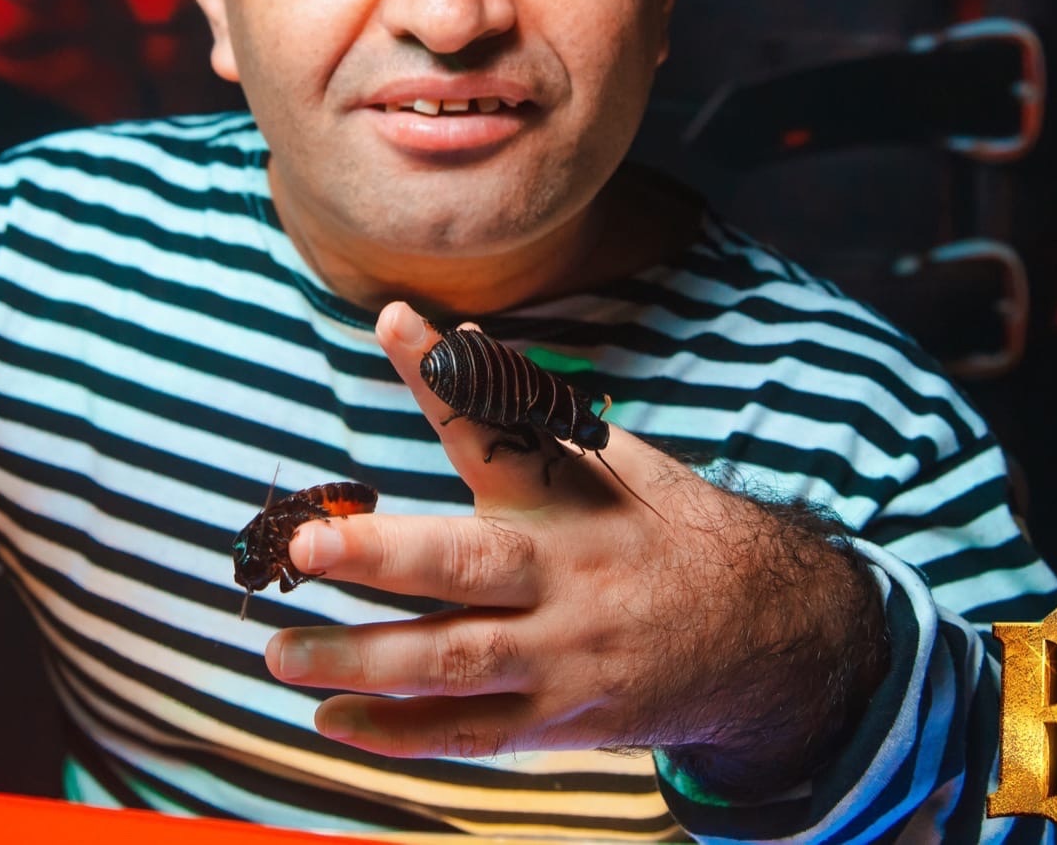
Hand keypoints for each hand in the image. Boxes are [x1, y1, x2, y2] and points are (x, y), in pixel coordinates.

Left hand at [265, 303, 886, 788]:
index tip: (396, 322)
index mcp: (573, 503)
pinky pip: (471, 735)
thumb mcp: (620, 465)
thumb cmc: (671, 535)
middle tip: (308, 547)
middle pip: (466, 567)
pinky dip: (400, 734)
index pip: (499, 428)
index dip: (443, 376)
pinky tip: (335, 721)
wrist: (772, 639)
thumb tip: (455, 338)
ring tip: (284, 654)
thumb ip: (528, 414)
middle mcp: (565, 579)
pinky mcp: (562, 720)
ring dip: (362, 661)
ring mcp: (563, 658)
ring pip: (454, 664)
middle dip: (382, 557)